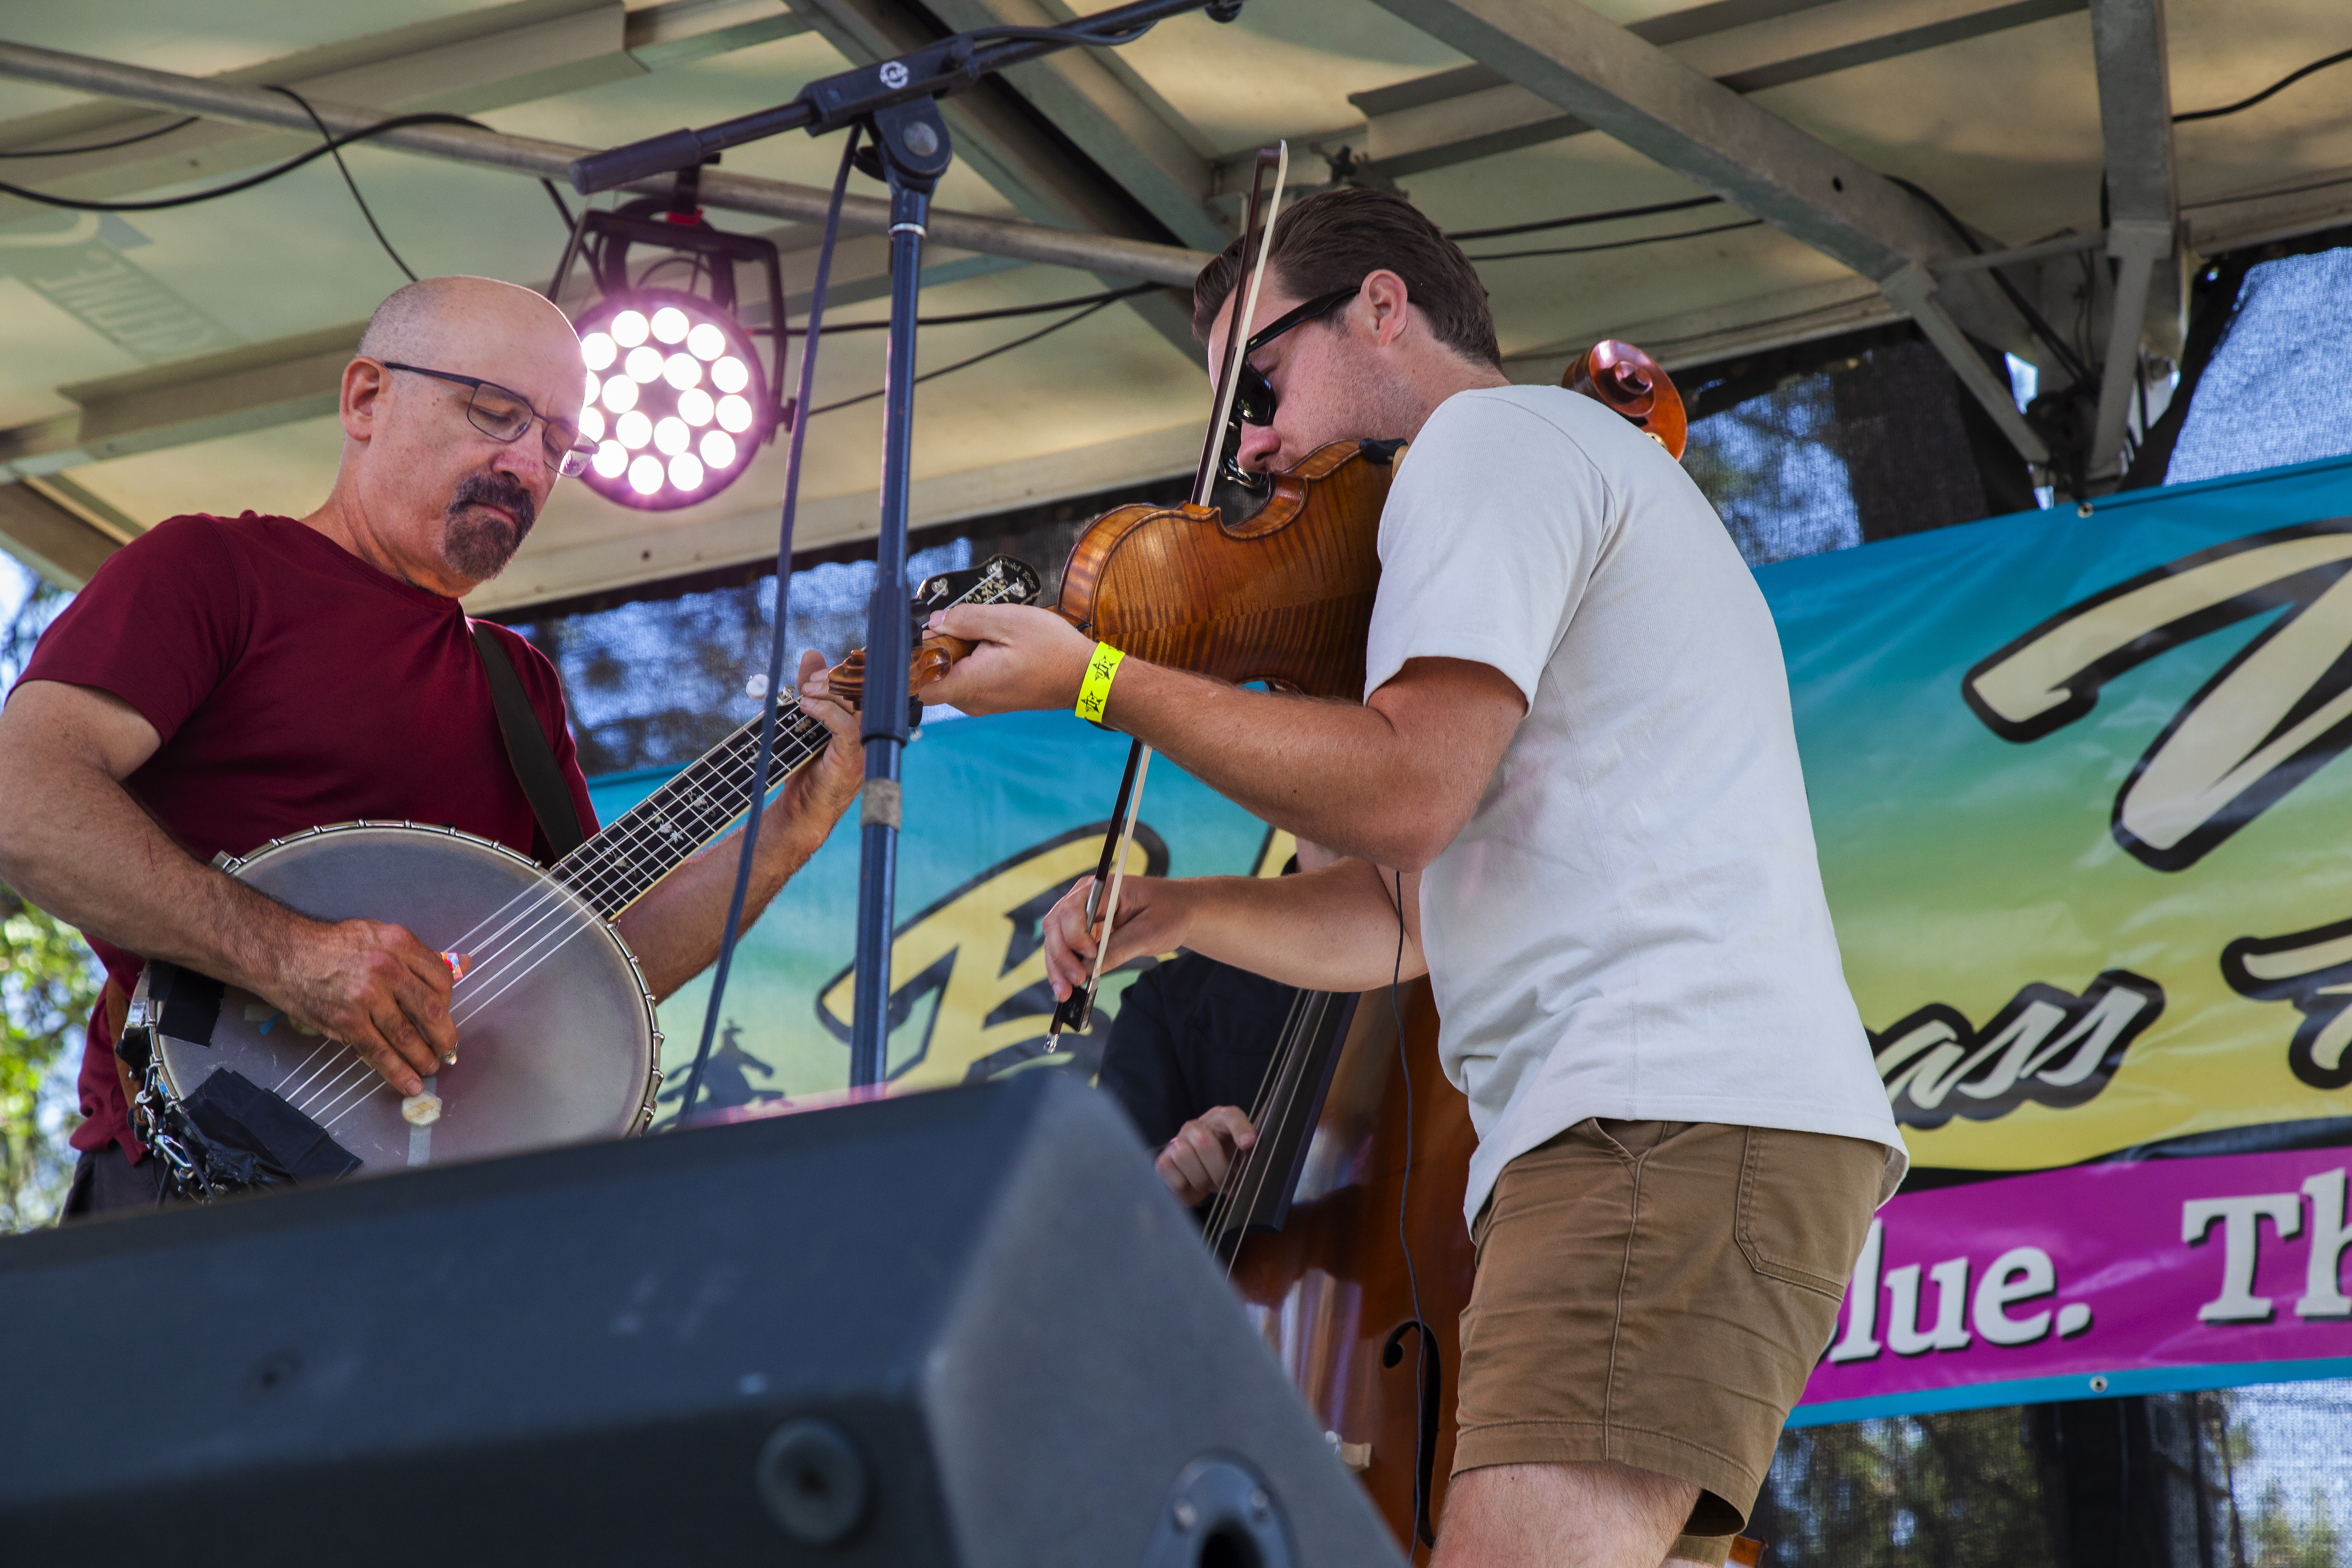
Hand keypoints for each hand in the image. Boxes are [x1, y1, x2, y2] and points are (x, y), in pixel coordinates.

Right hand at [265, 918, 456, 1096]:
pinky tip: (410, 1084)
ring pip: (407, 1035)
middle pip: (431, 1009)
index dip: (449, 1002)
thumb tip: (464, 963)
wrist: (285, 953)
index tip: (445, 1015)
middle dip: (445, 1036)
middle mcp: (387, 968)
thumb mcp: (381, 936)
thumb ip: (419, 955)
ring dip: (424, 1058)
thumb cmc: (335, 945)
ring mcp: (367, 997)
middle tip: (449, 1051)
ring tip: (431, 1068)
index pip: (441, 978)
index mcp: (400, 943)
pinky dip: (397, 1072)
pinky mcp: (347, 1021)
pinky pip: (378, 1052)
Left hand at [788, 647, 864, 815]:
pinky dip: (825, 712)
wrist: (803, 810)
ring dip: (826, 693)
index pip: (862, 685)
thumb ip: (812, 688)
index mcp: (860, 720)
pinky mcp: (852, 757)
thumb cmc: (805, 767)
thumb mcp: (805, 720)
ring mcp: (862, 745)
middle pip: (860, 692)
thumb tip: (812, 654)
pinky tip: (807, 707)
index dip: (845, 671)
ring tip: (803, 693)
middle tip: (806, 683)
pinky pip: (845, 727)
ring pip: (854, 706)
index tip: (818, 669)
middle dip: (832, 680)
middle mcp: (866, 731)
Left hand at [918, 604, 1097, 715]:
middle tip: (968, 628)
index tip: (928, 636)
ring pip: (950, 676)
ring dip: (959, 653)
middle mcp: (971, 701)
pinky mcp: (991, 700)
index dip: (914, 659)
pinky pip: (967, 679)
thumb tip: (934, 622)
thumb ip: (964, 620)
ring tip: (989, 637)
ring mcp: (981, 704)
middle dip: (941, 648)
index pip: (918, 685)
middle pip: (932, 676)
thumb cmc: (1052, 650)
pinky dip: (973, 661)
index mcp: (970, 684)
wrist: (1084, 677)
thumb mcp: (1007, 621)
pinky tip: (996, 647)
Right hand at [1040, 873, 1192, 998]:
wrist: (1181, 911)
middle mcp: (1085, 898)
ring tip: (1065, 994)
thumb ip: (1117, 949)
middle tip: (1072, 984)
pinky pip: (1067, 950)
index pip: (1072, 910)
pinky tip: (1069, 988)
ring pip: (1056, 940)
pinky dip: (1066, 968)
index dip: (1075, 936)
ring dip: (1058, 967)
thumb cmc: (1169, 913)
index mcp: (1101, 888)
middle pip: (1056, 926)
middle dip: (1060, 957)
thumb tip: (1087, 970)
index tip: (1090, 956)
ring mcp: (1082, 914)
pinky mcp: (1085, 931)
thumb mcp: (1149, 932)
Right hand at [1157, 1105, 1256, 1205]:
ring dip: (1202, 1179)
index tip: (1248, 1144)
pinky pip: (1170, 1171)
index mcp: (1221, 1119)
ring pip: (1185, 1156)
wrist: (1203, 1176)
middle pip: (1204, 1142)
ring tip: (1210, 1184)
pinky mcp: (1164, 1160)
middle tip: (1227, 1182)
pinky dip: (1185, 1185)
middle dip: (1219, 1170)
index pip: (1231, 1117)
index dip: (1240, 1129)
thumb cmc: (1226, 1161)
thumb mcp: (1242, 1155)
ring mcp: (1177, 1141)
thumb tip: (1252, 1150)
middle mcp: (1197, 1126)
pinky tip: (1194, 1185)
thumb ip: (1250, 1152)